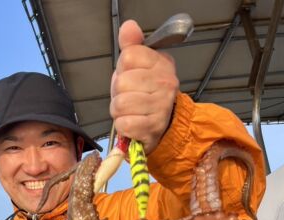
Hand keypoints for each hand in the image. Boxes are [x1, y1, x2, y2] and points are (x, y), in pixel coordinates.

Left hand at [110, 20, 178, 153]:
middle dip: (118, 93)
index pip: (128, 56)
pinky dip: (122, 125)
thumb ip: (132, 46)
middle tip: (129, 97)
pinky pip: (124, 124)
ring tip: (129, 111)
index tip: (132, 75)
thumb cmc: (145, 94)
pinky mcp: (153, 128)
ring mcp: (161, 107)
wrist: (163, 126)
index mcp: (161, 63)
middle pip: (121, 82)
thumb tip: (128, 27)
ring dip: (118, 111)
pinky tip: (131, 123)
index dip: (123, 68)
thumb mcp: (138, 67)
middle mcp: (165, 83)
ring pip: (120, 104)